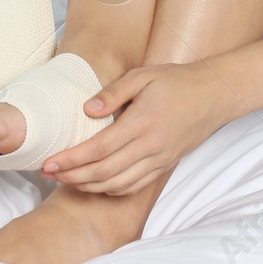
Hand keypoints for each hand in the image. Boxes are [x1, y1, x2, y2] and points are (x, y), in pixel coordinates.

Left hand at [39, 61, 248, 195]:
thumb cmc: (177, 81)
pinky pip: (134, 185)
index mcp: (142, 122)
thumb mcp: (143, 75)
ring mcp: (159, 159)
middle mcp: (150, 146)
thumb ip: (113, 93)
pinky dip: (111, 189)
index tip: (49, 162)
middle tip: (47, 174)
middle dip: (72, 176)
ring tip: (66, 180)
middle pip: (104, 172)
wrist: (215, 95)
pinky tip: (96, 183)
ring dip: (88, 186)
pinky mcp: (165, 165)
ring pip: (117, 184)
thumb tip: (87, 110)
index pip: (99, 149)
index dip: (71, 159)